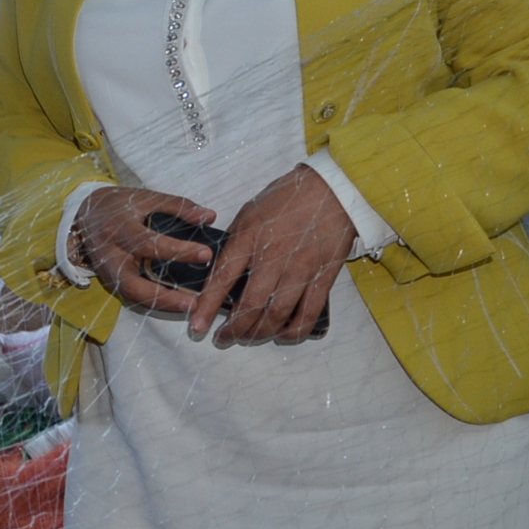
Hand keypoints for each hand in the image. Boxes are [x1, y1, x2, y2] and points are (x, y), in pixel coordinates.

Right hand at [71, 186, 222, 315]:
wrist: (84, 213)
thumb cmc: (118, 205)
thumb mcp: (145, 197)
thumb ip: (177, 206)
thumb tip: (209, 217)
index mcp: (119, 229)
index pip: (149, 243)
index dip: (178, 250)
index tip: (206, 254)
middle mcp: (110, 255)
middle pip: (134, 284)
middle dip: (164, 296)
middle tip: (195, 302)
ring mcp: (108, 272)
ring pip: (133, 296)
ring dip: (162, 305)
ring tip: (191, 307)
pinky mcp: (111, 281)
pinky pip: (134, 296)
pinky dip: (155, 301)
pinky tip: (177, 303)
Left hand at [190, 164, 355, 345]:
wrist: (332, 190)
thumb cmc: (285, 198)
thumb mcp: (249, 213)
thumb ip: (235, 242)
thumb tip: (219, 270)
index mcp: (249, 237)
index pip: (223, 278)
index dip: (208, 305)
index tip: (197, 325)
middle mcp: (273, 257)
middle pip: (251, 305)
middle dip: (234, 329)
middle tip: (223, 338)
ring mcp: (300, 269)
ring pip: (277, 314)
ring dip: (259, 333)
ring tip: (247, 338)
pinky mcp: (323, 277)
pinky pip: (308, 313)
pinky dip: (294, 331)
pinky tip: (282, 336)